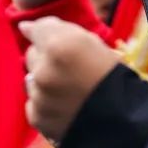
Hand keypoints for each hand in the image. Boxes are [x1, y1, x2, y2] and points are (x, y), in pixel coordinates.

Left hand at [20, 16, 120, 141]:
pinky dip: (44, 103)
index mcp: (60, 46)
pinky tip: (62, 107)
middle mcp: (44, 70)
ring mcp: (38, 96)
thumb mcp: (92, 43)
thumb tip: (25, 27)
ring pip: (30, 79)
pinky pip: (33, 103)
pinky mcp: (37, 117)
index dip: (45, 32)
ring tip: (67, 90)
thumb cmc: (112, 76)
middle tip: (66, 68)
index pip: (38, 29)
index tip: (50, 38)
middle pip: (31, 54)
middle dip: (45, 58)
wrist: (122, 120)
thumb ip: (59, 30)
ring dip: (44, 81)